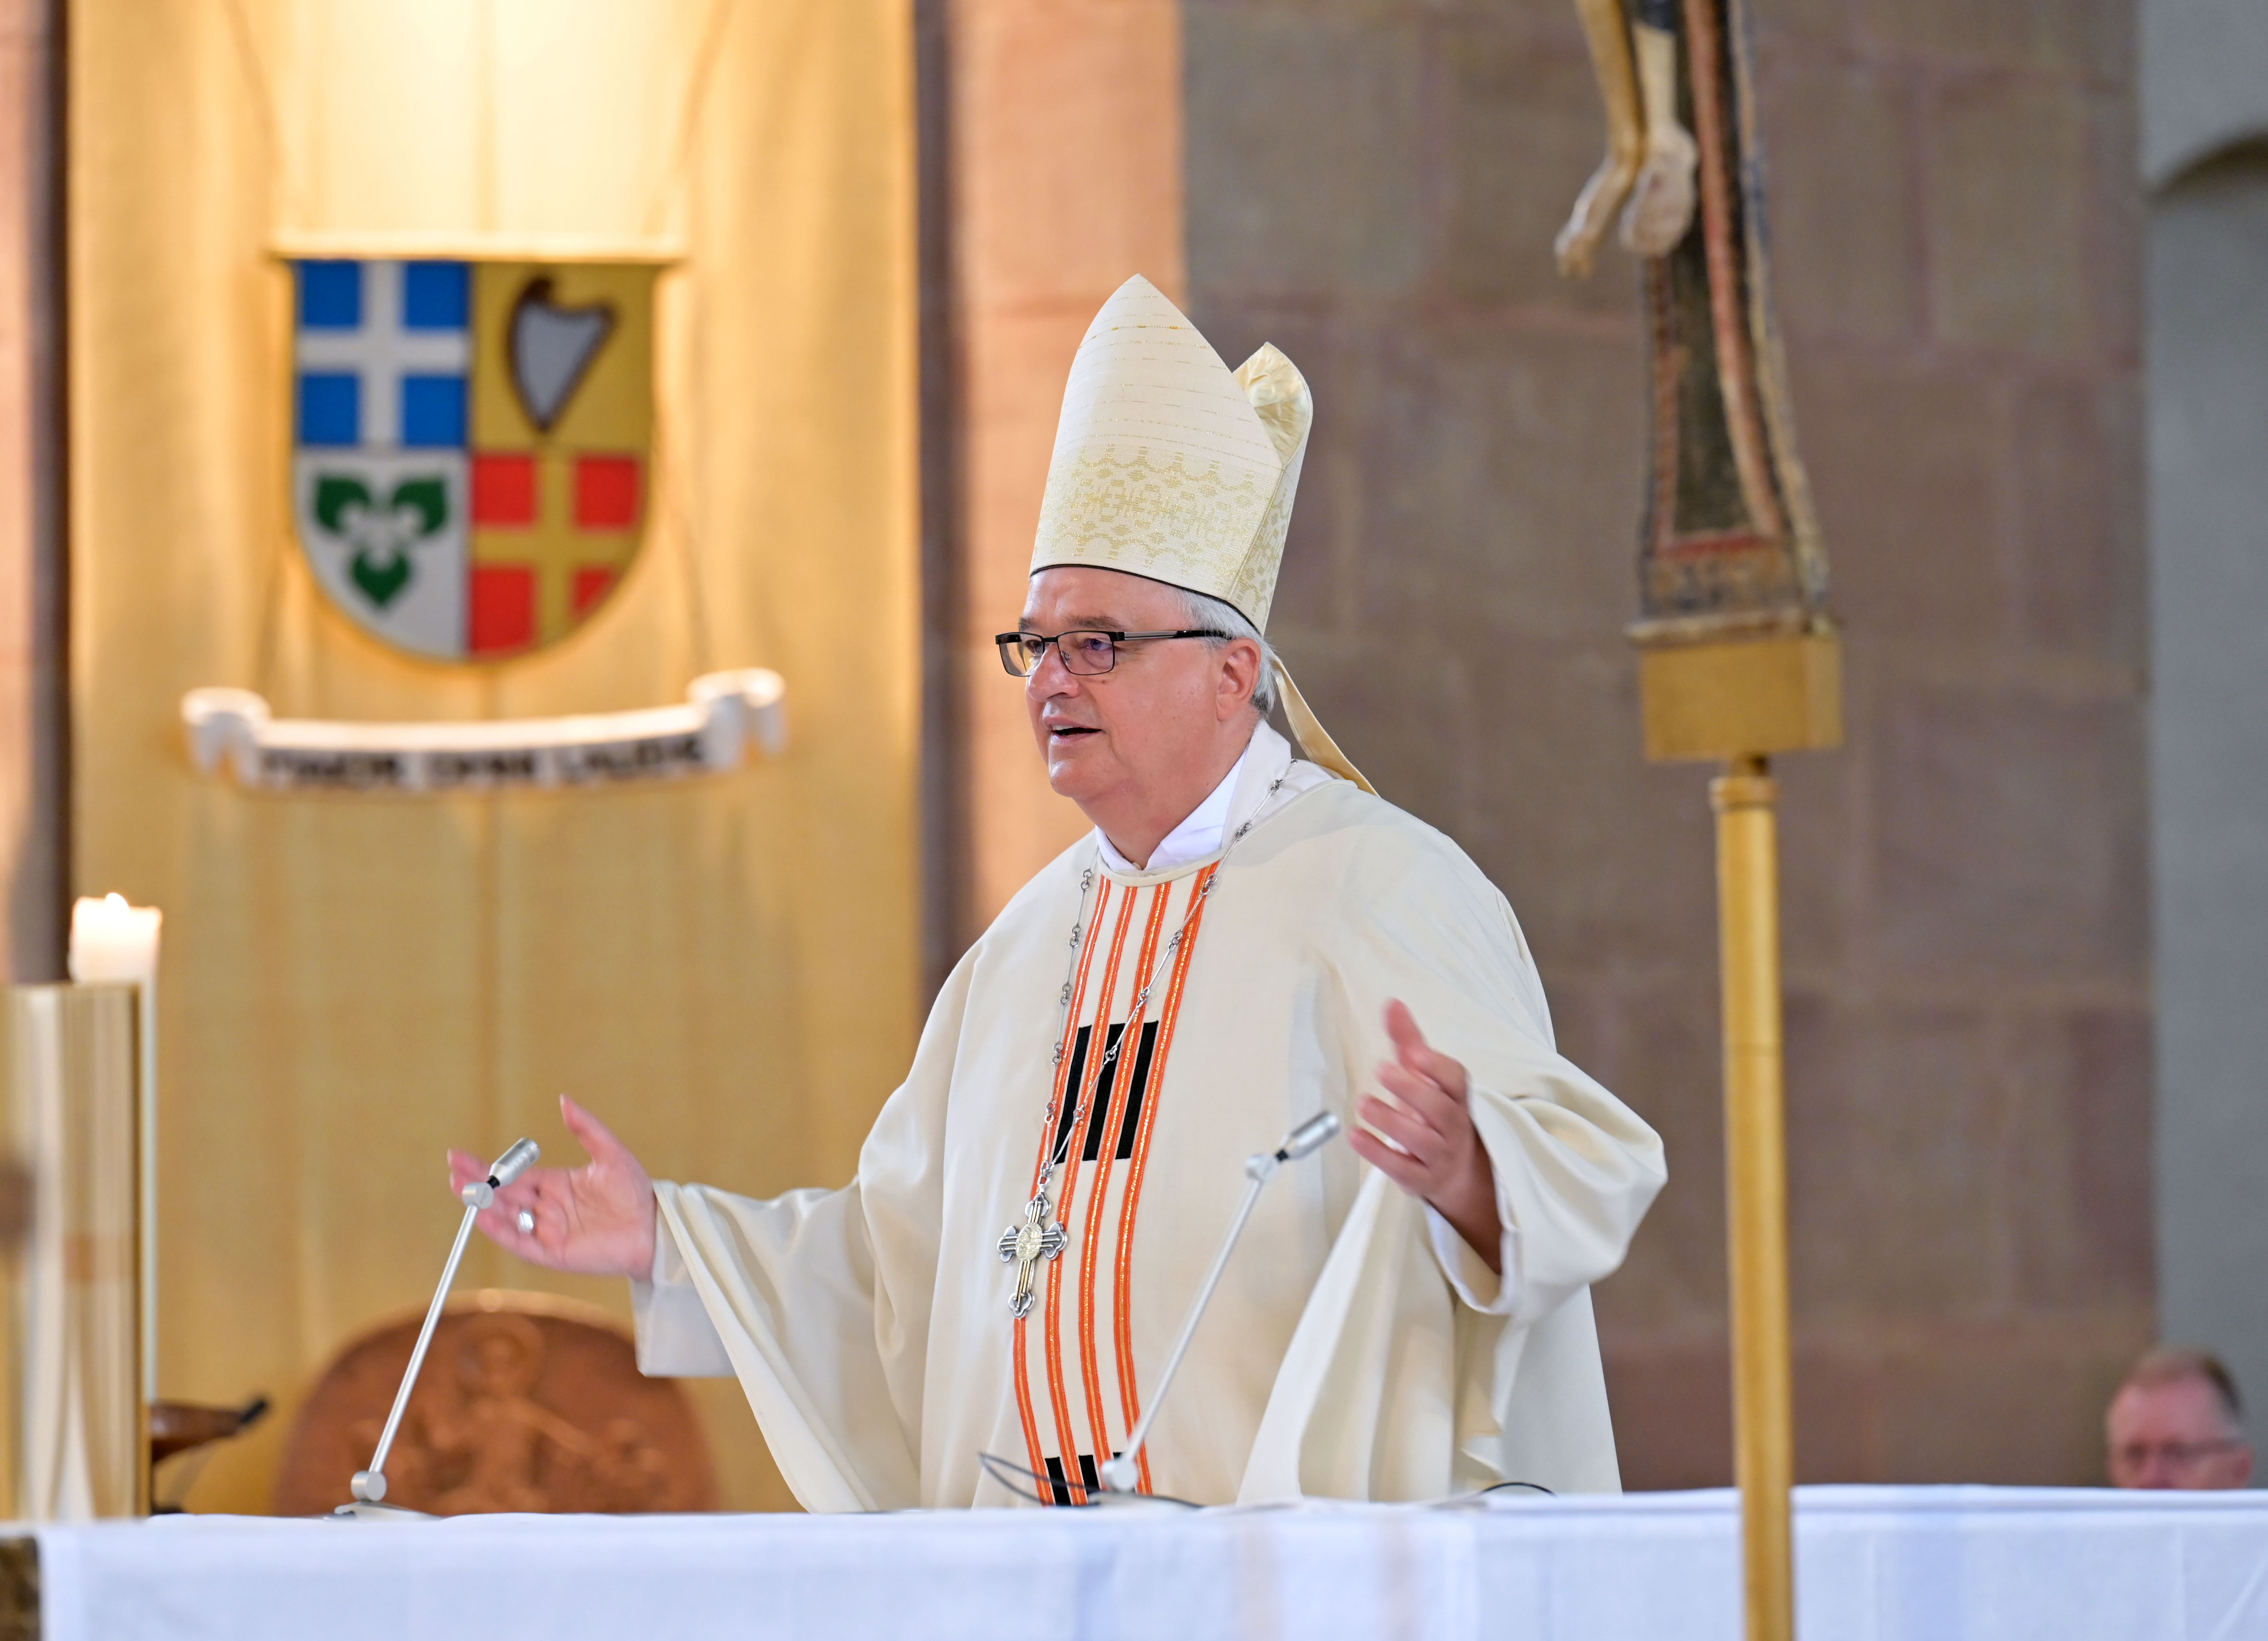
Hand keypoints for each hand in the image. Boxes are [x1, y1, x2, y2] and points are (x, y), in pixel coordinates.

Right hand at [449, 1095, 658, 1281]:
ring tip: (462, 1188)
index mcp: (556, 1185)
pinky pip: (521, 1242)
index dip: (487, 1168)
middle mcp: (547, 1208)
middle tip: (453, 1170)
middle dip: (478, 1184)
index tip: (459, 1156)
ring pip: (508, 1217)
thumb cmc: (635, 1192)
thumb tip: (564, 1099)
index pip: (514, 1175)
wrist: (654, 1227)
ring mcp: (548, 1231)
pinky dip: (501, 1231)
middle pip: (504, 1196)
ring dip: (485, 1205)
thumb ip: (586, 1128)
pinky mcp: (553, 1253)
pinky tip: (485, 1217)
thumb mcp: (610, 1153)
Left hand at [1348, 1000, 1501, 1272]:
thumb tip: (1392, 1003)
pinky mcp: (1421, 1179)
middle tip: (1382, 1069)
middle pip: (1439, 1109)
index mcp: (1455, 1096)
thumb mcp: (1423, 1076)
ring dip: (1391, 1121)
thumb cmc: (1433, 1112)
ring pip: (1421, 1140)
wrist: (1456, 1170)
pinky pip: (1402, 1169)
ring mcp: (1440, 1155)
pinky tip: (1355, 1136)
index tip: (1413, 1053)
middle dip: (1412, 1089)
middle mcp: (1453, 1125)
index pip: (1455, 1079)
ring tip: (1363, 1102)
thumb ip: (1407, 1041)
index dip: (1436, 1066)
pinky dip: (1377, 1153)